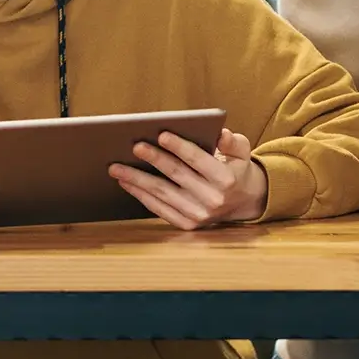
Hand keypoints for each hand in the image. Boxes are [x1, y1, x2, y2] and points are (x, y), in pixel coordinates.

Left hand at [110, 129, 266, 230]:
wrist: (242, 203)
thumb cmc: (235, 170)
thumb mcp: (241, 153)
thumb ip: (232, 142)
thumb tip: (221, 133)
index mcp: (226, 179)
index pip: (199, 160)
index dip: (180, 147)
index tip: (161, 134)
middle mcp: (212, 200)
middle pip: (176, 175)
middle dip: (154, 159)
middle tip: (134, 146)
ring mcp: (199, 215)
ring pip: (162, 193)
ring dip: (137, 180)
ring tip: (116, 167)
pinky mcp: (187, 225)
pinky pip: (159, 209)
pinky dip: (140, 196)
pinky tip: (125, 183)